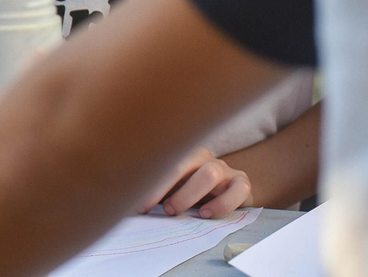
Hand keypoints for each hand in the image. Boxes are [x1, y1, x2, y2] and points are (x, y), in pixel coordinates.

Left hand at [135, 146, 252, 218]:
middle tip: (149, 206)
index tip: (134, 202)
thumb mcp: (168, 186)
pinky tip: (205, 214)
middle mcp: (202, 157)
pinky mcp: (242, 183)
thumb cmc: (188, 188)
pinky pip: (238, 189)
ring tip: (173, 211)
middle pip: (183, 162)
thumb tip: (125, 203)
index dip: (146, 180)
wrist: (225, 189)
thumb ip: (151, 189)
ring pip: (210, 173)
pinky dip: (222, 203)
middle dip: (163, 185)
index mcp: (180, 152)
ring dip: (189, 194)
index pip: (160, 160)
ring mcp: (223, 168)